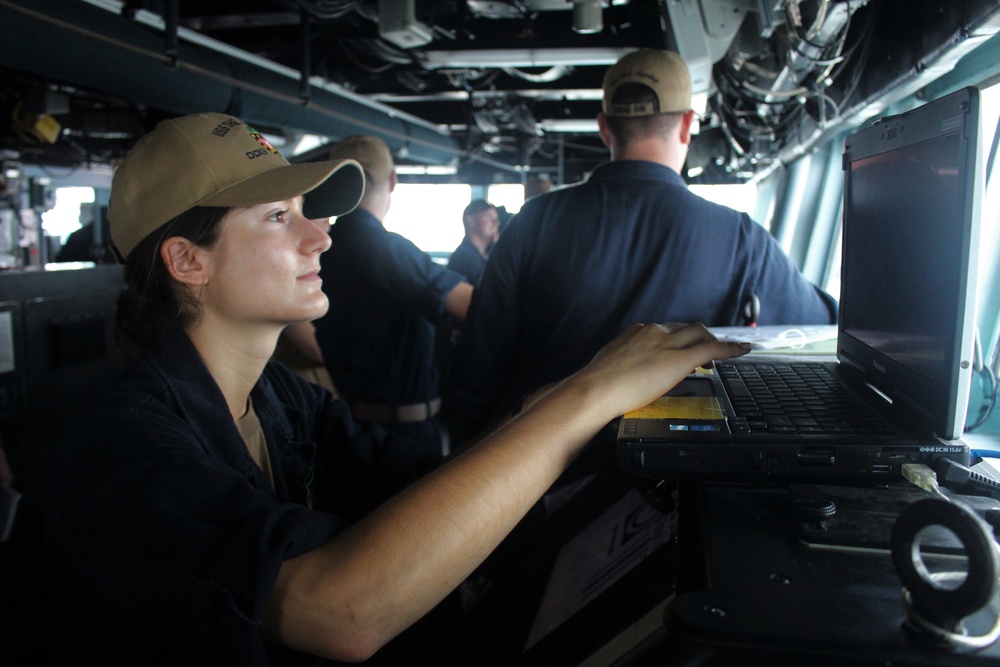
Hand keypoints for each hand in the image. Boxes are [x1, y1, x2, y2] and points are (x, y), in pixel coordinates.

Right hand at [581, 322, 749, 417]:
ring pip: (699, 334)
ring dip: (711, 343)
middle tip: (704, 354)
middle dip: (698, 338)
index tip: (679, 347)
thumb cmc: (598, 384)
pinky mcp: (679, 359)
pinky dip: (730, 348)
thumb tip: (625, 372)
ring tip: (718, 357)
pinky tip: (742, 350)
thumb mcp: (610, 364)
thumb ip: (624, 362)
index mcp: (637, 332)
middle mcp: (654, 332)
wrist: (597, 389)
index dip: (678, 339)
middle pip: (686, 328)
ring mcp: (668, 343)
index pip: (665, 330)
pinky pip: (712, 349)